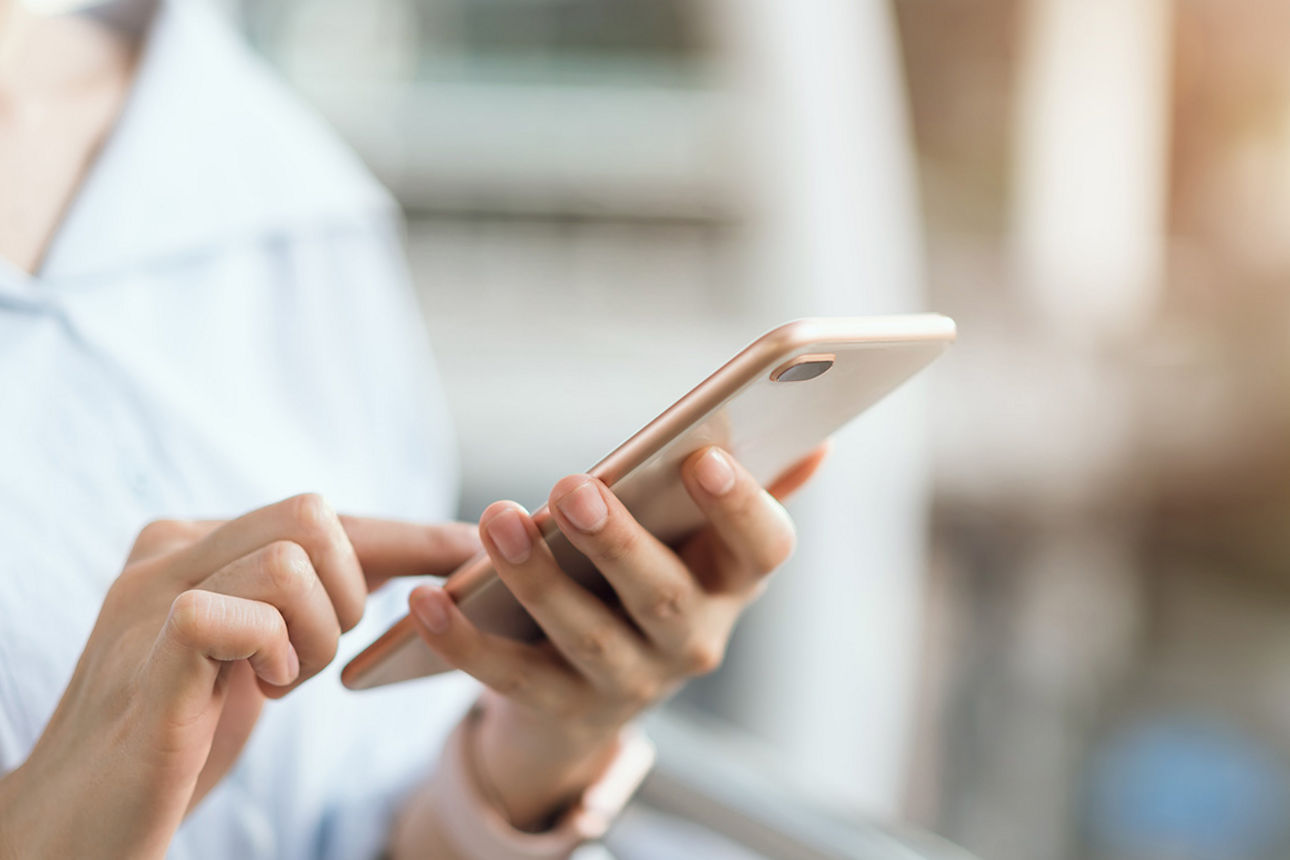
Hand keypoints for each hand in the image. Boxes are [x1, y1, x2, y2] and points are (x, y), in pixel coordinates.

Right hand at [0, 495, 477, 859]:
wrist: (71, 822)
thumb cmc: (173, 739)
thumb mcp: (249, 652)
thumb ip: (295, 600)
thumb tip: (399, 566)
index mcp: (193, 542)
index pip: (322, 517)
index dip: (406, 536)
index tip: (470, 549)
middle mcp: (168, 549)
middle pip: (314, 515)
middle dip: (346, 594)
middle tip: (306, 660)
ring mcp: (152, 594)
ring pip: (292, 558)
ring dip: (315, 635)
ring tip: (274, 683)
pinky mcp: (153, 651)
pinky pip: (246, 610)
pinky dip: (275, 651)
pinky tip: (256, 690)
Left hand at [403, 445, 827, 829]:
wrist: (595, 692)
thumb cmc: (652, 579)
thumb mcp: (700, 540)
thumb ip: (750, 485)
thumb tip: (816, 438)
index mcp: (732, 582)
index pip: (764, 548)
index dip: (742, 507)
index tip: (704, 456)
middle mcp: (693, 642)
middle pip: (664, 597)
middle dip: (620, 544)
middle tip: (574, 487)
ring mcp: (629, 684)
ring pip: (587, 638)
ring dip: (540, 582)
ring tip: (496, 523)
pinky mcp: (560, 709)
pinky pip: (510, 679)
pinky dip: (465, 643)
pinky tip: (427, 599)